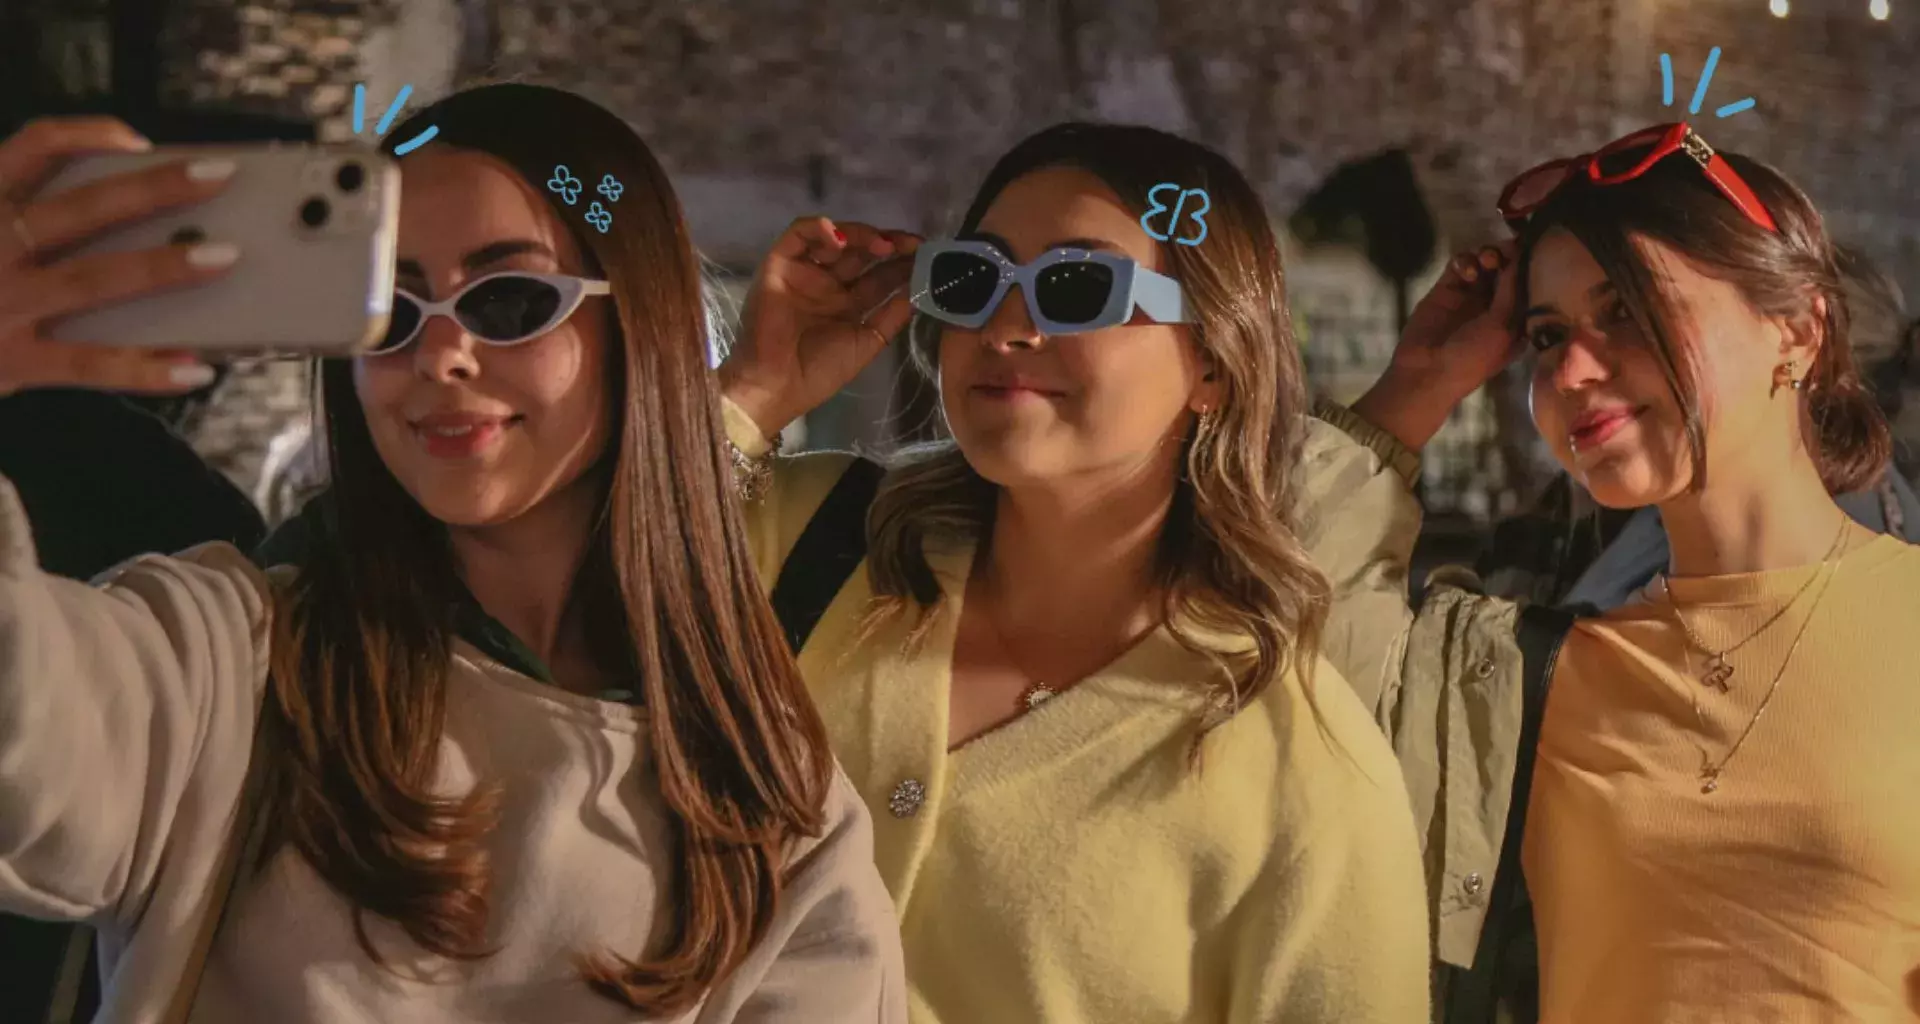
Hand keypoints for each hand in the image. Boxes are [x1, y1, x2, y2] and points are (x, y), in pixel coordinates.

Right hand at [0, 116, 238, 396]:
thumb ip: (22, 215)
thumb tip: (122, 200)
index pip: (30, 150)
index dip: (84, 137)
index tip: (136, 139)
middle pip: (80, 210)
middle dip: (153, 190)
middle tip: (218, 174)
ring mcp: (4, 306)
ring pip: (92, 279)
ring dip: (161, 267)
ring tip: (224, 257)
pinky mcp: (12, 363)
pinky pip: (87, 365)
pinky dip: (144, 368)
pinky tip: (195, 368)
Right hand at [722, 216, 920, 436]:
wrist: (777, 385)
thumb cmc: (819, 372)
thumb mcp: (867, 342)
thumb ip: (891, 316)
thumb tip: (919, 290)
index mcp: (847, 304)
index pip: (878, 275)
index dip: (902, 264)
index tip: (926, 256)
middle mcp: (827, 284)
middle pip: (861, 253)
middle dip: (888, 244)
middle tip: (912, 245)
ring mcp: (805, 272)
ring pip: (835, 239)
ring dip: (861, 235)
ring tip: (884, 245)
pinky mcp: (779, 264)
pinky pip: (798, 235)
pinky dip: (818, 228)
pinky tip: (840, 237)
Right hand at [1353, 243, 1523, 452]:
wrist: (1428, 371)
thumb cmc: (1474, 356)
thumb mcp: (1503, 327)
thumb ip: (1511, 289)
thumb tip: (1518, 256)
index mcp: (1516, 317)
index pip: (1528, 283)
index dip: (1530, 265)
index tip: (1534, 248)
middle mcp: (1495, 303)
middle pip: (1506, 268)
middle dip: (1508, 256)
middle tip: (1507, 252)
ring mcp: (1470, 294)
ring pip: (1484, 262)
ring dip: (1489, 255)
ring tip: (1487, 260)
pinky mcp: (1447, 288)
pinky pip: (1460, 265)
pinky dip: (1466, 261)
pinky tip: (1467, 272)